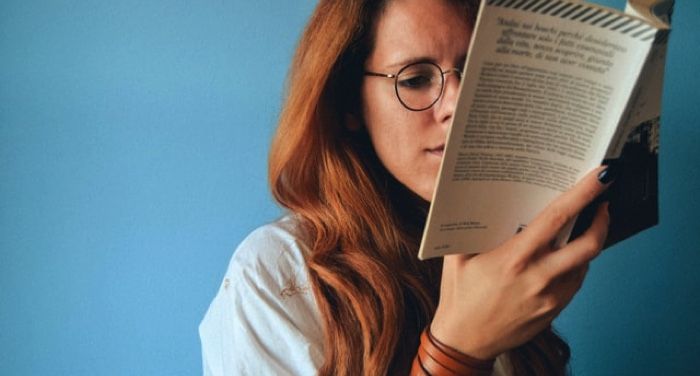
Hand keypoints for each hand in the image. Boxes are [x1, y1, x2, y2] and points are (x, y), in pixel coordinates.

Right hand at [431, 166, 611, 359]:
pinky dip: (575, 265)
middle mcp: (537, 277)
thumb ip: (472, 228)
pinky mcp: (554, 311)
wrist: (465, 340)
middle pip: (588, 244)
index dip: (583, 194)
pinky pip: (575, 281)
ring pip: (586, 263)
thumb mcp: (457, 256)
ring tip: (583, 227)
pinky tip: (565, 257)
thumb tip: (481, 196)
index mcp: (514, 258)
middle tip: (603, 202)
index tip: (601, 177)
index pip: (557, 218)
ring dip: (590, 241)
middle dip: (603, 219)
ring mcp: (550, 297)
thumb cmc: (459, 296)